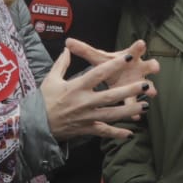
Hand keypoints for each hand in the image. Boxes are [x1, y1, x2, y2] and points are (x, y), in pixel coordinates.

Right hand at [39, 40, 157, 140]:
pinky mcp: (87, 129)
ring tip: (145, 106)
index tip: (128, 57)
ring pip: (112, 114)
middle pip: (111, 96)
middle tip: (145, 84)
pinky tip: (130, 133)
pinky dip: (117, 133)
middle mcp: (84, 102)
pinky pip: (104, 132)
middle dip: (129, 90)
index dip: (114, 65)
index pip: (98, 73)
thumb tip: (67, 48)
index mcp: (76, 87)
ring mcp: (87, 117)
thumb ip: (61, 64)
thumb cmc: (43, 100)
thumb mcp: (50, 79)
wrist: (36, 125)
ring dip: (130, 111)